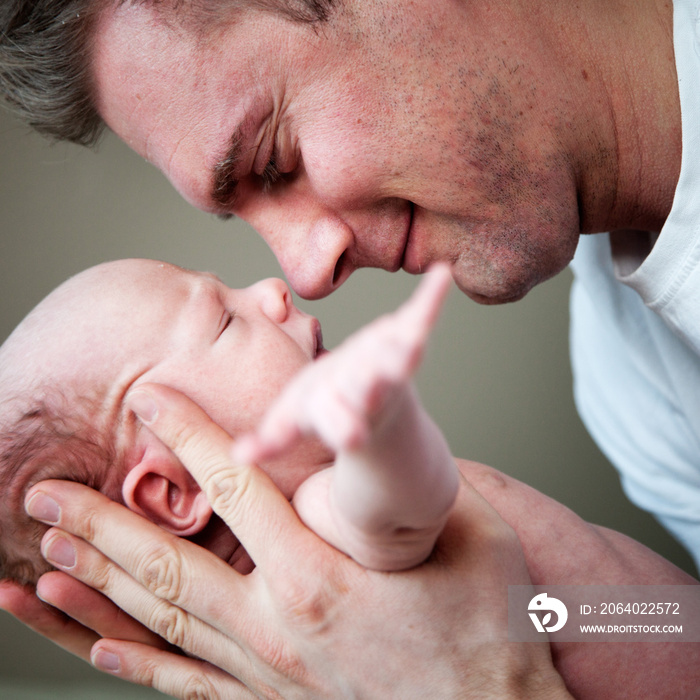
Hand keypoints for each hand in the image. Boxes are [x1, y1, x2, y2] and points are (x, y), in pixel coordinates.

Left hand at [24, 385, 570, 698]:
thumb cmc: (491, 629)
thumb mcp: (473, 535)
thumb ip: (416, 485)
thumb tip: (381, 434)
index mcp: (324, 579)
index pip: (239, 491)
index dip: (192, 437)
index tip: (152, 401)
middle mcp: (281, 628)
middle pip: (169, 567)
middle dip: (100, 525)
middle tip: (45, 496)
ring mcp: (269, 674)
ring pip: (163, 627)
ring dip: (98, 591)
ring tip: (42, 565)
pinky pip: (186, 685)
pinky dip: (134, 664)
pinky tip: (95, 647)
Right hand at [233, 263, 452, 462]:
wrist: (372, 404)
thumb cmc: (327, 408)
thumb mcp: (296, 422)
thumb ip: (273, 440)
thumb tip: (239, 458)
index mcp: (339, 411)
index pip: (336, 417)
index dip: (343, 423)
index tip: (355, 435)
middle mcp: (369, 391)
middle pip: (367, 387)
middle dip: (369, 386)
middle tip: (374, 386)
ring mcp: (391, 364)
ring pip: (397, 358)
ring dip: (402, 350)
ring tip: (413, 343)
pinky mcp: (405, 340)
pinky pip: (420, 317)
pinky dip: (431, 299)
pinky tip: (443, 274)